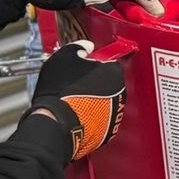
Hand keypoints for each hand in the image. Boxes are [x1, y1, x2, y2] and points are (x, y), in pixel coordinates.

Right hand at [29, 40, 125, 160]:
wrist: (57, 124)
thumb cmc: (61, 91)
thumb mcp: (65, 57)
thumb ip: (79, 47)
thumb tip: (86, 46)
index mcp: (113, 73)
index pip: (108, 63)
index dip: (93, 64)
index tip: (83, 67)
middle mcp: (120, 94)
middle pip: (109, 83)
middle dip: (96, 83)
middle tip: (76, 85)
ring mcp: (116, 114)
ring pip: (106, 102)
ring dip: (95, 101)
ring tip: (75, 101)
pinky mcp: (108, 132)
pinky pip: (101, 120)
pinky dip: (93, 118)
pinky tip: (78, 115)